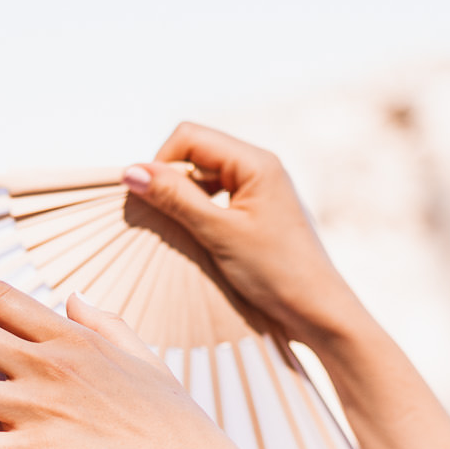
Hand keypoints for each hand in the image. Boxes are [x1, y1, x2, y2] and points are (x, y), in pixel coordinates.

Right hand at [120, 122, 367, 350]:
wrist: (318, 311)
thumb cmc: (277, 272)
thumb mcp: (219, 233)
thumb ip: (176, 199)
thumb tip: (131, 172)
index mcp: (256, 162)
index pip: (189, 137)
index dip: (161, 163)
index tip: (149, 200)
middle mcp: (259, 166)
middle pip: (196, 153)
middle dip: (171, 180)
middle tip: (163, 219)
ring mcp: (260, 188)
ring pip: (204, 176)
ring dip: (184, 198)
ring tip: (183, 232)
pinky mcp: (258, 210)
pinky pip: (217, 197)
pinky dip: (199, 211)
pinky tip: (199, 237)